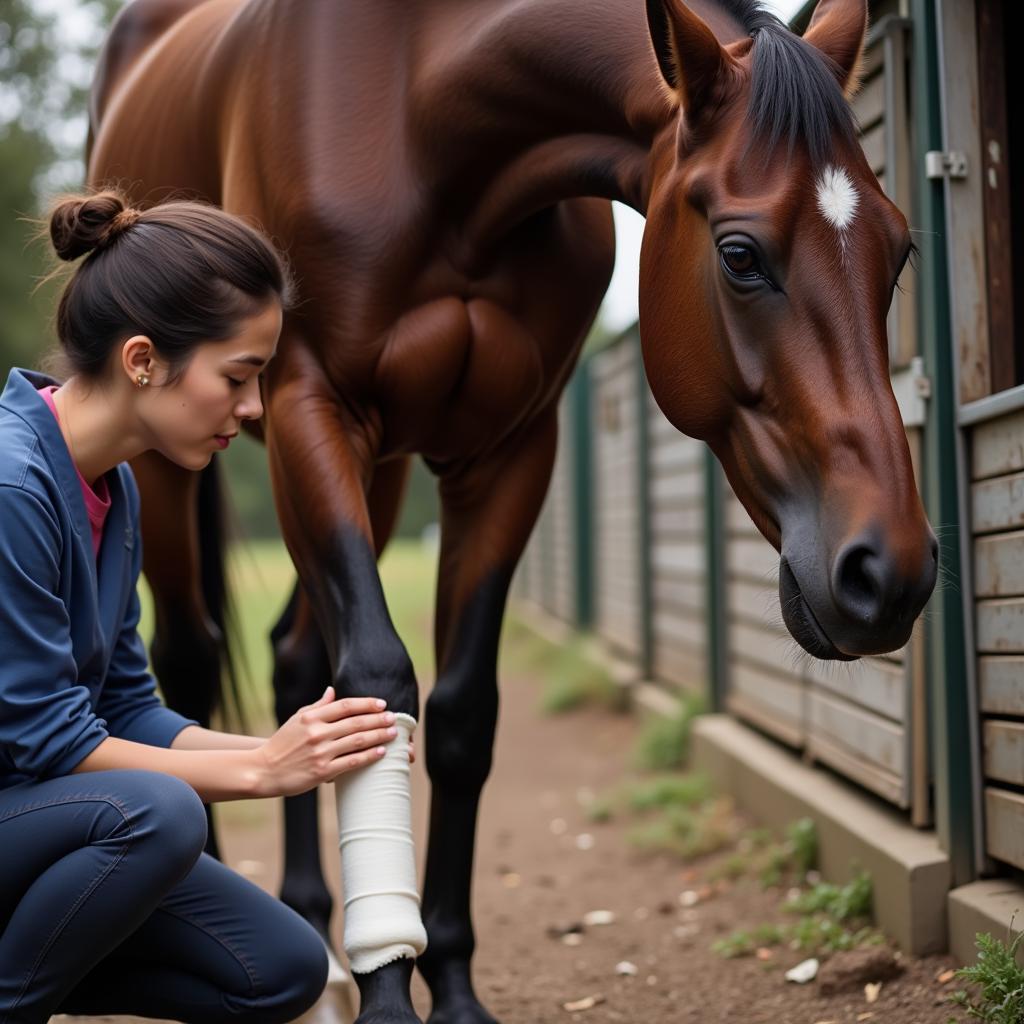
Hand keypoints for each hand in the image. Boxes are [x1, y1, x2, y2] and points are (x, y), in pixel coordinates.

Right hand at [254, 686, 400, 796]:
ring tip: (393, 733)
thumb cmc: (282, 743)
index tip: (382, 704)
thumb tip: (333, 690)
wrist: (263, 770)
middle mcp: (317, 733)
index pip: (345, 705)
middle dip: (378, 719)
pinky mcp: (322, 771)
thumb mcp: (297, 719)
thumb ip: (318, 706)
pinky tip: (381, 751)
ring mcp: (320, 752)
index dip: (367, 703)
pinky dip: (369, 756)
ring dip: (379, 736)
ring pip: (357, 741)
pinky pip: (351, 762)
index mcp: (311, 717)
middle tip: (394, 718)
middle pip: (356, 722)